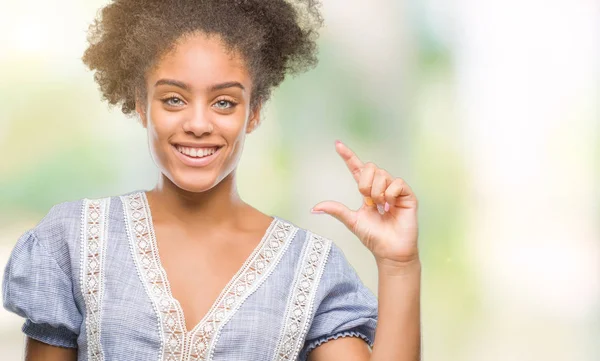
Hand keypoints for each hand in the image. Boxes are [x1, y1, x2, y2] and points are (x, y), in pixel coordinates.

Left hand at [311, 140, 418, 264]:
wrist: (389, 251)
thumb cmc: (373, 237)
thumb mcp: (352, 221)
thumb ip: (336, 210)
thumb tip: (314, 208)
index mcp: (367, 191)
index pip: (357, 169)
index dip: (348, 156)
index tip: (337, 144)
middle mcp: (381, 187)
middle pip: (370, 167)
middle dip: (365, 183)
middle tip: (368, 201)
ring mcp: (395, 190)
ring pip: (382, 175)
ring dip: (377, 192)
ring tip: (381, 208)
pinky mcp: (407, 195)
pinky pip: (396, 183)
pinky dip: (389, 194)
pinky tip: (390, 207)